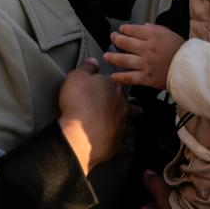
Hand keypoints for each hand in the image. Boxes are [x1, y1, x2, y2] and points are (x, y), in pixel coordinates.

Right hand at [58, 58, 130, 174]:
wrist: (80, 133)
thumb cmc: (78, 103)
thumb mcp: (77, 77)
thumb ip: (87, 68)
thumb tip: (93, 61)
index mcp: (113, 88)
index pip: (120, 82)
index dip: (118, 84)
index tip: (117, 86)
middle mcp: (122, 106)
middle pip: (131, 104)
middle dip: (131, 105)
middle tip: (133, 106)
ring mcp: (122, 126)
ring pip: (132, 124)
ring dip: (132, 125)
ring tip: (133, 126)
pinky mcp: (118, 145)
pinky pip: (127, 146)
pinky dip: (128, 146)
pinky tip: (129, 147)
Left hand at [105, 24, 185, 89]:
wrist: (190, 70)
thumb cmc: (182, 51)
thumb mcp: (170, 34)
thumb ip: (156, 29)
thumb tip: (143, 26)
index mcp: (154, 37)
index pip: (135, 30)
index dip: (125, 29)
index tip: (121, 29)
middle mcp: (147, 49)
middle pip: (126, 43)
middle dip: (116, 39)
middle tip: (112, 37)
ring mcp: (145, 64)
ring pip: (124, 60)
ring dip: (113, 57)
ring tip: (106, 56)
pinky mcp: (146, 78)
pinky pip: (129, 77)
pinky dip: (120, 77)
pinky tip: (113, 76)